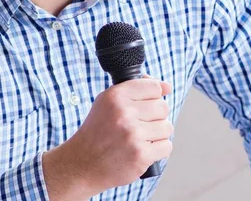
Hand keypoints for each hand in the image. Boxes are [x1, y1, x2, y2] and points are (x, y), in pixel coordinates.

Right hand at [42, 77, 172, 199]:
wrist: (82, 164)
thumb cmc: (98, 131)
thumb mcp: (108, 102)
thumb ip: (136, 89)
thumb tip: (167, 86)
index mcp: (115, 96)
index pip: (153, 86)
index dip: (152, 96)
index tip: (144, 105)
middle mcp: (124, 113)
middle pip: (163, 107)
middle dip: (155, 117)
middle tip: (139, 125)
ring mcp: (133, 134)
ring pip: (167, 127)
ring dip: (157, 134)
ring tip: (140, 138)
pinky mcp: (141, 155)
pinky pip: (166, 146)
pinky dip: (158, 150)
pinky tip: (143, 150)